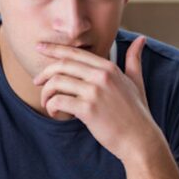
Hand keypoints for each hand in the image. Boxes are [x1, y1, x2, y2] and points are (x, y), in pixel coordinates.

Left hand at [33, 36, 166, 162]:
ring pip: (57, 83)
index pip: (75, 53)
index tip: (39, 48)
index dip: (54, 49)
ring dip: (46, 93)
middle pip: (62, 65)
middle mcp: (101, 76)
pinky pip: (59, 102)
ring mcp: (94, 92)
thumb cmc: (137, 113)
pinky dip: (51, 107)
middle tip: (37, 82)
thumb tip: (141, 39)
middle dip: (44, 72)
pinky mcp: (88, 110)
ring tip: (47, 103)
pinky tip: (55, 114)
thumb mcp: (136, 82)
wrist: (140, 139)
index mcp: (109, 68)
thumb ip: (134, 60)